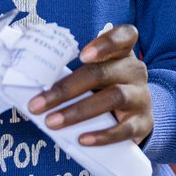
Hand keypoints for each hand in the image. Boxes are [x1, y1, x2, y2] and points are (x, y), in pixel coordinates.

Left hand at [27, 24, 152, 146]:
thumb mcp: (95, 76)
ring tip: (51, 122)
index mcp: (122, 54)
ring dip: (78, 111)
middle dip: (66, 88)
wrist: (135, 117)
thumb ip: (74, 75)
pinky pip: (125, 129)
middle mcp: (135, 71)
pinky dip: (102, 135)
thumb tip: (31, 88)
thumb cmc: (104, 90)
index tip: (82, 55)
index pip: (124, 36)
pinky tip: (82, 139)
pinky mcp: (143, 122)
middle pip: (102, 73)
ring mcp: (141, 96)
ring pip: (114, 97)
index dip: (105, 43)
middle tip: (37, 104)